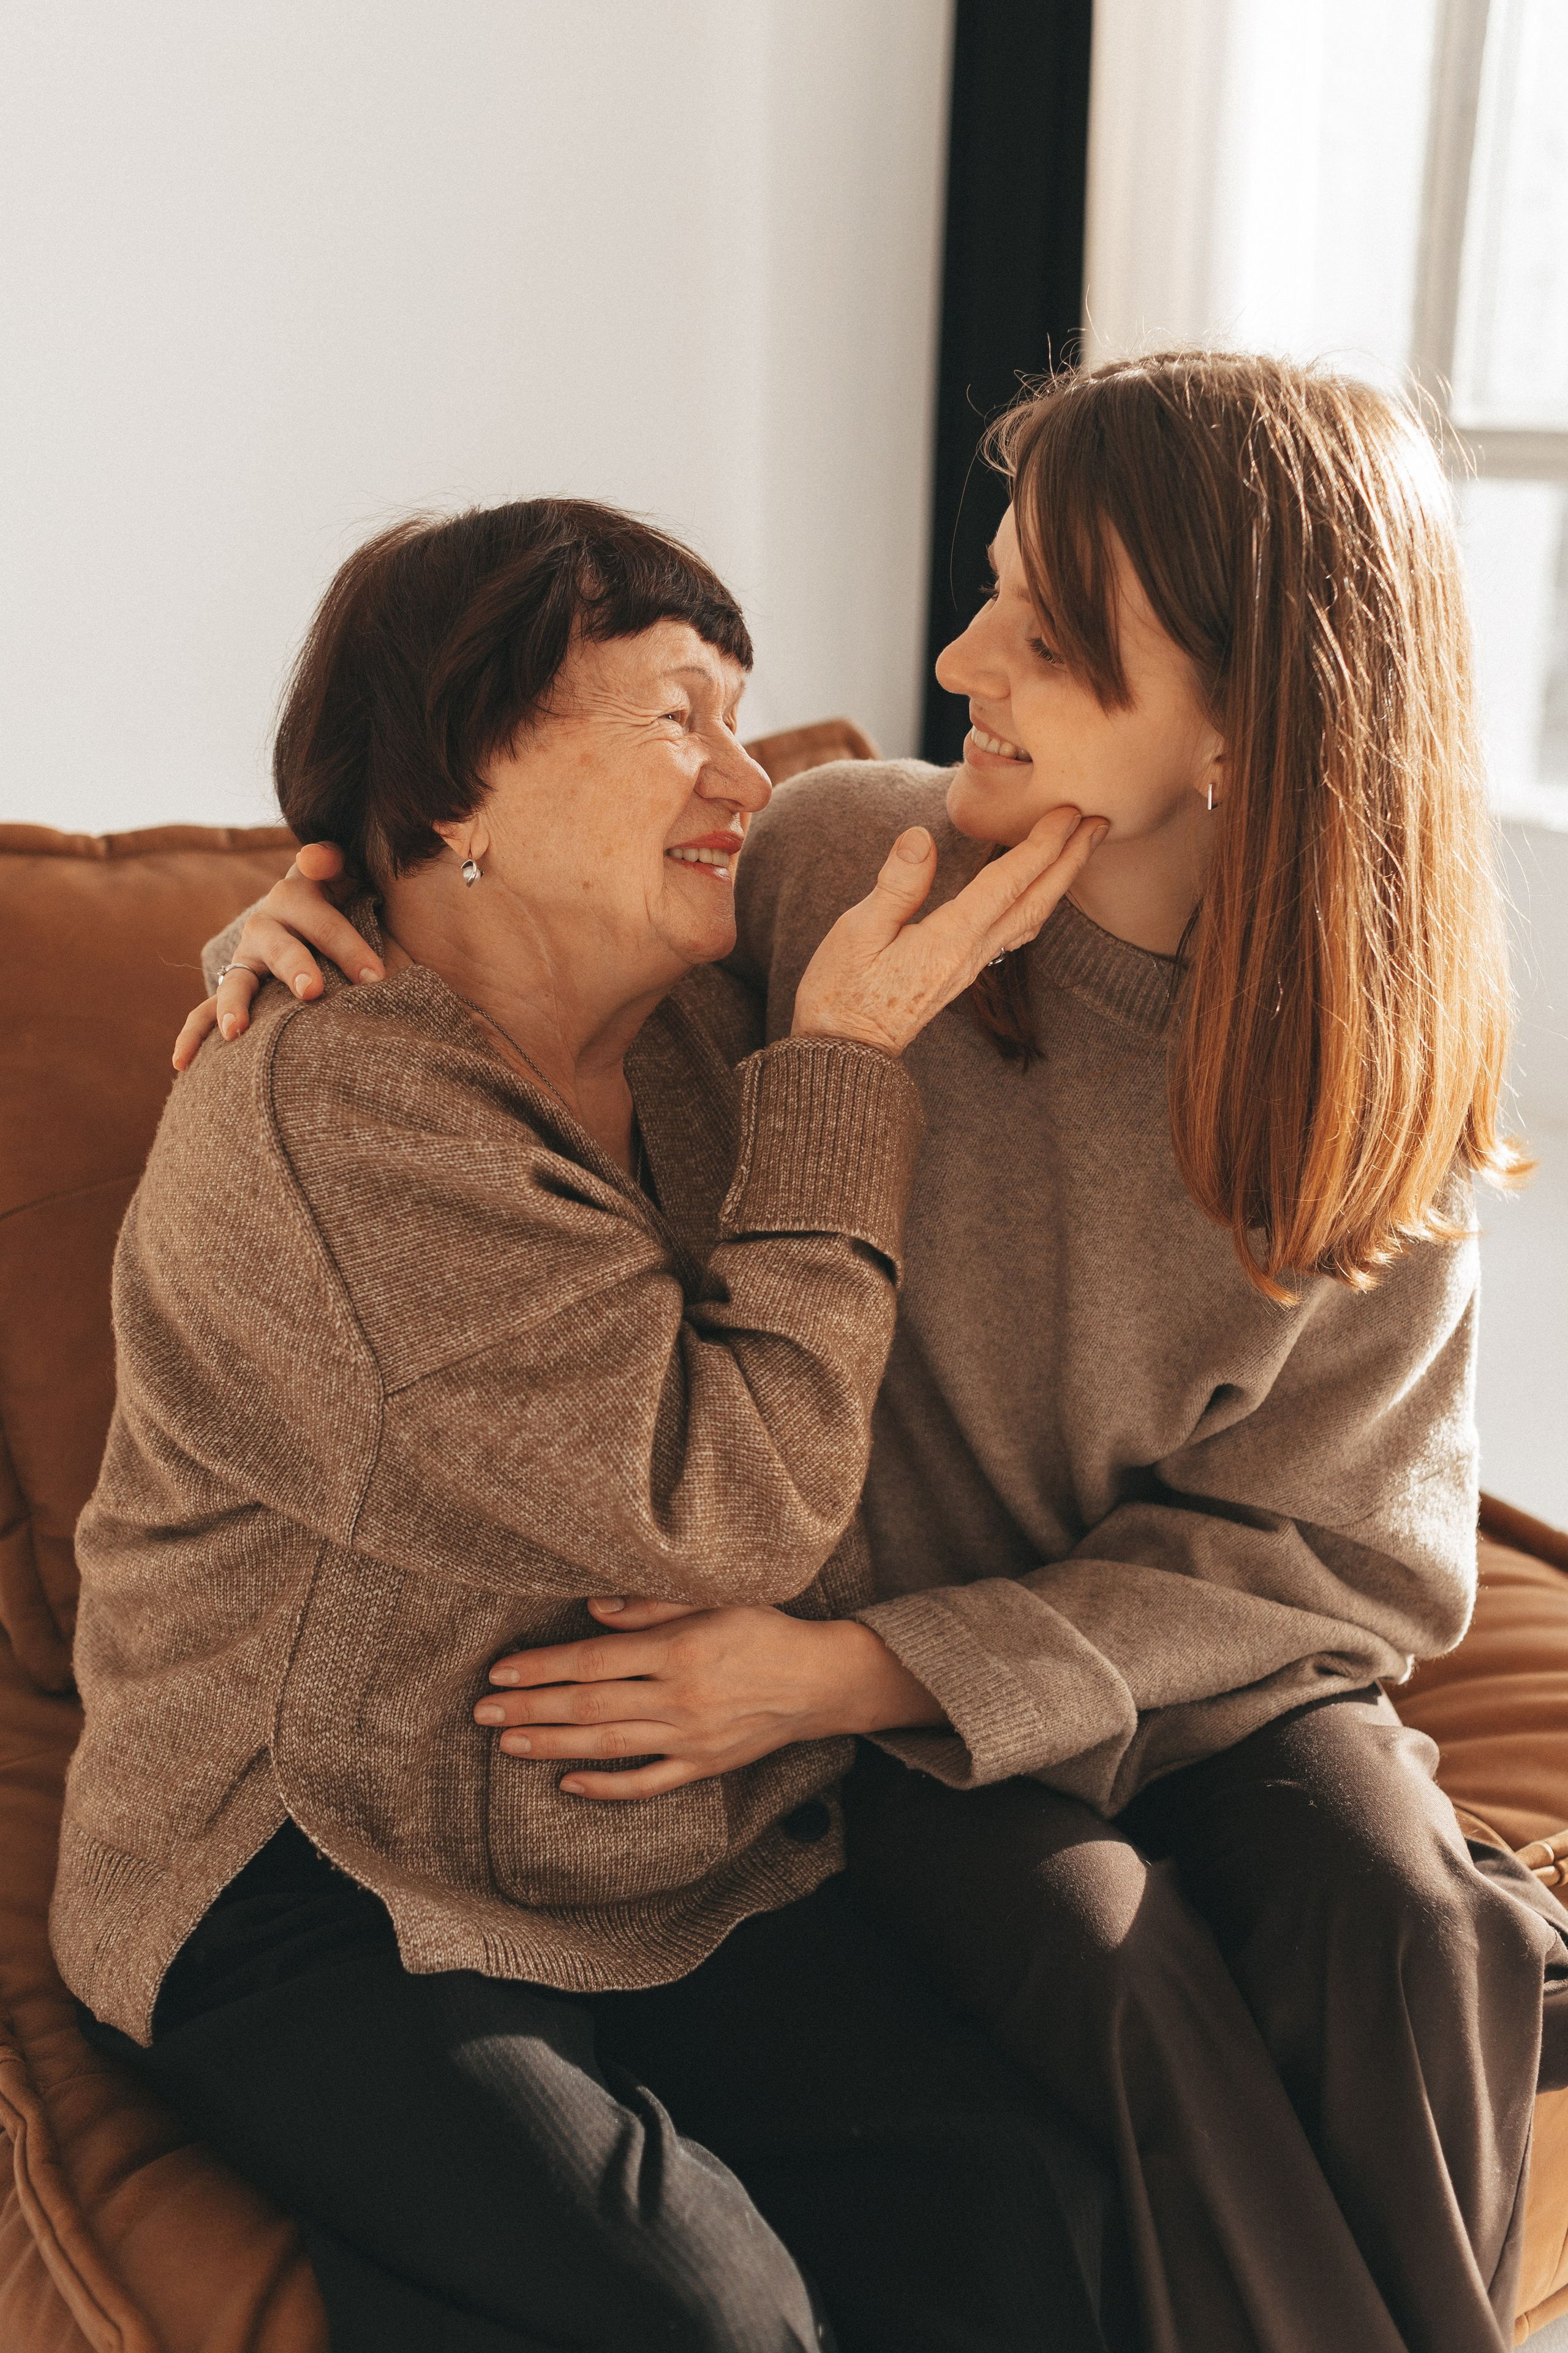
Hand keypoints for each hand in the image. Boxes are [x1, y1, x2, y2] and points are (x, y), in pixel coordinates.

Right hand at [172, 841, 382, 1069]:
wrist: (334, 923)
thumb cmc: (358, 901)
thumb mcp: (354, 877)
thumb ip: (337, 864)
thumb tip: (315, 856)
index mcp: (303, 891)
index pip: (321, 907)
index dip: (343, 934)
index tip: (374, 975)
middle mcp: (271, 920)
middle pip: (281, 944)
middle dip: (295, 966)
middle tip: (313, 992)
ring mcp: (250, 954)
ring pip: (240, 979)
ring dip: (235, 1004)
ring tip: (236, 1031)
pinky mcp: (237, 984)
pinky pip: (205, 1012)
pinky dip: (193, 1036)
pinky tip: (181, 1063)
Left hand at [472, 1598, 945, 1798]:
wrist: (820, 1680)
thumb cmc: (763, 1628)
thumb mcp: (714, 1598)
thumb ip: (651, 1604)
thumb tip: (591, 1609)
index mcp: (679, 1649)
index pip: (595, 1659)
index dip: (544, 1666)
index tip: (501, 1670)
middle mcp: (680, 1697)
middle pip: (590, 1706)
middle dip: (531, 1708)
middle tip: (482, 1710)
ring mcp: (690, 1738)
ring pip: (608, 1746)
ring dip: (552, 1746)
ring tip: (507, 1742)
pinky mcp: (703, 1767)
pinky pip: (646, 1783)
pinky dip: (605, 1787)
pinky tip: (568, 1783)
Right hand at [791, 806, 1105, 1055]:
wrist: (844, 1053)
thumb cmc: (841, 992)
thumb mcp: (856, 932)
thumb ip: (895, 886)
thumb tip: (920, 837)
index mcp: (950, 939)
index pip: (1008, 883)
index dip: (1041, 845)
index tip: (1067, 812)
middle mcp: (971, 954)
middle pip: (1034, 901)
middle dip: (1070, 859)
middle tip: (1099, 822)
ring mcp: (969, 967)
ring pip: (1030, 918)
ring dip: (1059, 881)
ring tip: (1079, 849)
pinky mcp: (961, 973)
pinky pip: (1013, 932)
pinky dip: (1035, 903)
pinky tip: (1036, 893)